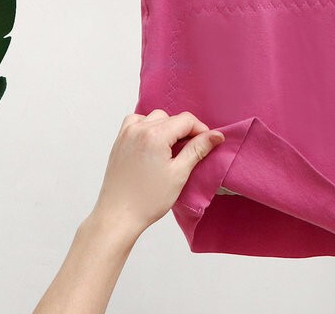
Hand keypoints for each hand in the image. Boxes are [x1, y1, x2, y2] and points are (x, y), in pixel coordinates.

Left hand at [90, 109, 224, 239]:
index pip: (186, 120)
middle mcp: (139, 129)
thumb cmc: (147, 200)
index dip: (201, 130)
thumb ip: (198, 149)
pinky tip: (152, 143)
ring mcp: (126, 134)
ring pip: (155, 117)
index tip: (207, 144)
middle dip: (185, 131)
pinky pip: (137, 122)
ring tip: (170, 149)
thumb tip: (216, 135)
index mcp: (155, 135)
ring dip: (166, 127)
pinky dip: (147, 126)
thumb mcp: (179, 174)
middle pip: (172, 118)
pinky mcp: (119, 141)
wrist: (118, 216)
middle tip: (189, 151)